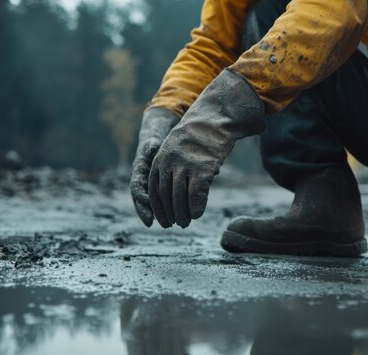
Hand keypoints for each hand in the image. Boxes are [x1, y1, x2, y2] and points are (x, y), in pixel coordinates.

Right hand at [130, 108, 178, 225]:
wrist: (155, 138)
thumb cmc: (155, 139)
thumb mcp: (153, 141)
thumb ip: (152, 145)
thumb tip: (153, 147)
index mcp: (139, 170)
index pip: (137, 188)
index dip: (141, 200)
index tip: (148, 209)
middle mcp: (142, 180)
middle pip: (141, 199)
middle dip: (147, 212)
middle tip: (154, 223)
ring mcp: (149, 184)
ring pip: (151, 201)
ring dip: (158, 213)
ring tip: (168, 224)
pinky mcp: (158, 186)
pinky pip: (160, 199)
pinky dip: (167, 207)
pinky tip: (176, 216)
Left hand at [148, 69, 264, 227]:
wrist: (214, 118)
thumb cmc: (198, 134)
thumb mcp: (177, 147)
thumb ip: (171, 166)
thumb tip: (172, 188)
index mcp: (160, 158)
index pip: (153, 188)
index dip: (157, 206)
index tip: (162, 219)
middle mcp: (169, 163)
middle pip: (165, 195)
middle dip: (168, 213)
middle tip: (174, 224)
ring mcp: (185, 166)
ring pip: (179, 197)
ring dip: (181, 214)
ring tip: (185, 223)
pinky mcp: (201, 168)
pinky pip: (195, 194)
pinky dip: (195, 207)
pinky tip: (198, 214)